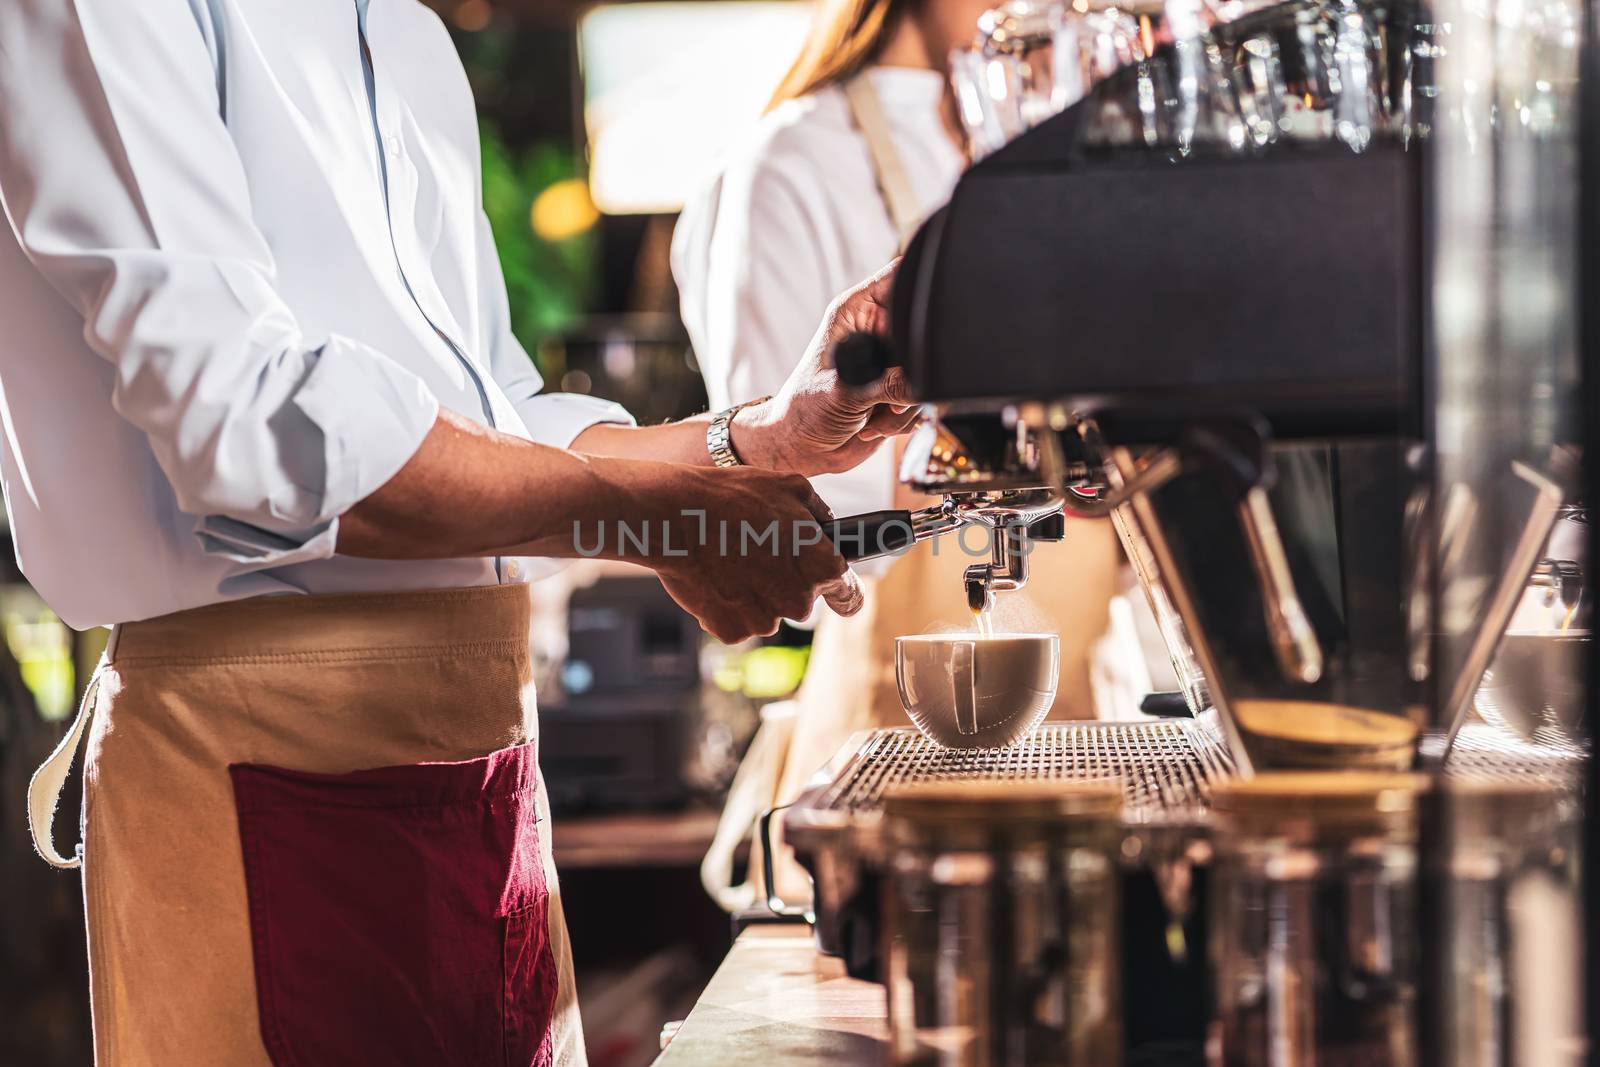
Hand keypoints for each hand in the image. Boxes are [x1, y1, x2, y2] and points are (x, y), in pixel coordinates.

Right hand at [647, 466, 863, 643]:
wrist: (677, 517)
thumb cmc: (734, 496)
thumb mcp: (792, 487)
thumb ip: (820, 514)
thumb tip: (825, 530)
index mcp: (822, 568)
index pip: (848, 594)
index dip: (839, 588)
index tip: (832, 588)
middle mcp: (800, 602)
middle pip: (799, 600)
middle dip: (784, 581)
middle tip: (756, 551)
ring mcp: (765, 621)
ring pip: (766, 610)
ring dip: (753, 593)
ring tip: (729, 559)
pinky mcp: (732, 632)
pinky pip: (736, 620)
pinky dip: (727, 605)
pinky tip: (714, 577)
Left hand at [731, 261, 920, 475]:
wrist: (801, 449)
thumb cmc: (803, 411)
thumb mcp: (843, 391)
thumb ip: (886, 383)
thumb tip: (921, 383)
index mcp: (857, 311)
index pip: (900, 278)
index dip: (920, 288)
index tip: (927, 321)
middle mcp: (877, 331)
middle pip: (923, 332)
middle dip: (915, 369)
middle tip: (893, 394)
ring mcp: (890, 361)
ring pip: (927, 372)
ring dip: (907, 403)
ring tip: (875, 416)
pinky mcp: (898, 389)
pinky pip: (923, 398)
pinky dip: (905, 418)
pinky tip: (876, 424)